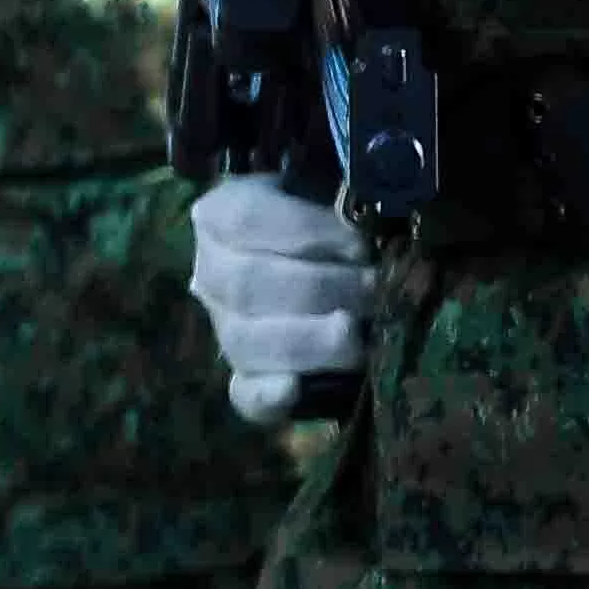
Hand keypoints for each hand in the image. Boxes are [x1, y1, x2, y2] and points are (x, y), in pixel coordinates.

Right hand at [190, 171, 370, 420]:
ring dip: (309, 340)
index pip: (246, 219)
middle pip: (249, 283)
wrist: (319, 268)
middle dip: (324, 288)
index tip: (360, 242)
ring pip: (246, 340)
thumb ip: (337, 195)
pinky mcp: (246, 380)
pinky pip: (246, 395)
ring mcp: (225, 330)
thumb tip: (367, 210)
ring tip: (359, 335)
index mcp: (220, 217)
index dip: (306, 231)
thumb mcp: (322, 193)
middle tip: (378, 289)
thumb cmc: (330, 224)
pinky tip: (294, 390)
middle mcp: (211, 274)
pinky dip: (268, 395)